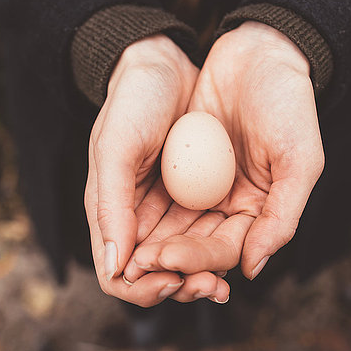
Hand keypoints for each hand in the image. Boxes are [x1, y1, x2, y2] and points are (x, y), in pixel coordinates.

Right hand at [84, 34, 228, 306]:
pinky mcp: (199, 194)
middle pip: (158, 273)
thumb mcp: (115, 147)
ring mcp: (171, 206)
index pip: (119, 273)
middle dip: (182, 285)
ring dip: (205, 273)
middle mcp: (141, 216)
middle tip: (212, 286)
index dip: (143, 288)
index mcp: (111, 212)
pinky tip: (240, 248)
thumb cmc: (133, 101)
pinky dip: (221, 246)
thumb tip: (116, 265)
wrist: (166, 62)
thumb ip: (110, 205)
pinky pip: (210, 230)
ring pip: (187, 258)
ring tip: (226, 278)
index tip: (171, 281)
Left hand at [124, 21, 323, 284]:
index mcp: (260, 210)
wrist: (260, 52)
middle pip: (196, 244)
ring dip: (151, 241)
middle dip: (168, 257)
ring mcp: (203, 184)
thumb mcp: (299, 160)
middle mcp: (230, 204)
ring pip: (174, 225)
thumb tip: (251, 269)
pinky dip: (144, 209)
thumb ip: (280, 218)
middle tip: (139, 263)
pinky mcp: (182, 164)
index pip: (226, 249)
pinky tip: (124, 219)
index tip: (166, 258)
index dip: (196, 259)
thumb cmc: (288, 104)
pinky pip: (161, 192)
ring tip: (128, 253)